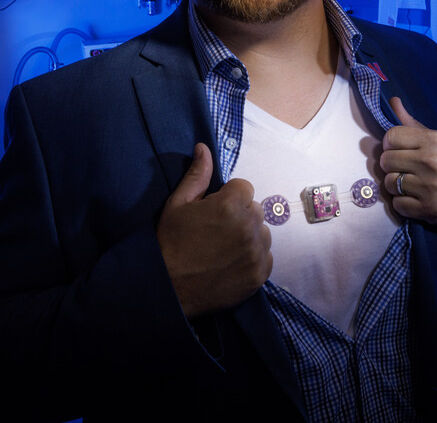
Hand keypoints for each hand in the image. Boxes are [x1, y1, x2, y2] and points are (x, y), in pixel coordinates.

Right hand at [156, 143, 271, 317]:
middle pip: (256, 209)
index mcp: (229, 205)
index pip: (244, 187)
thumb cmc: (170, 243)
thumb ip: (197, 175)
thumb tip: (204, 147)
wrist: (169, 288)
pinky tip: (231, 263)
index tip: (214, 212)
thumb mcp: (177, 204)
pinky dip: (253, 258)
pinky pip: (267, 256)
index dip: (228, 197)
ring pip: (263, 233)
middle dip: (240, 215)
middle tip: (216, 232)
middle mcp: (248, 226)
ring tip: (224, 249)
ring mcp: (256, 252)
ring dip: (249, 237)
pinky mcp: (260, 274)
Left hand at [380, 97, 436, 228]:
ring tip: (410, 184)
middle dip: (391, 165)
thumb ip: (412, 123)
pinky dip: (402, 202)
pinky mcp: (428, 209)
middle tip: (404, 168)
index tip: (399, 150)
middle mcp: (431, 162)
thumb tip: (392, 100)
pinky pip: (397, 204)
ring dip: (395, 185)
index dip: (391, 144)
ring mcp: (429, 187)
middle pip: (386, 160)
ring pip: (389, 183)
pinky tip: (415, 198)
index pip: (391, 136)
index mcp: (434, 140)